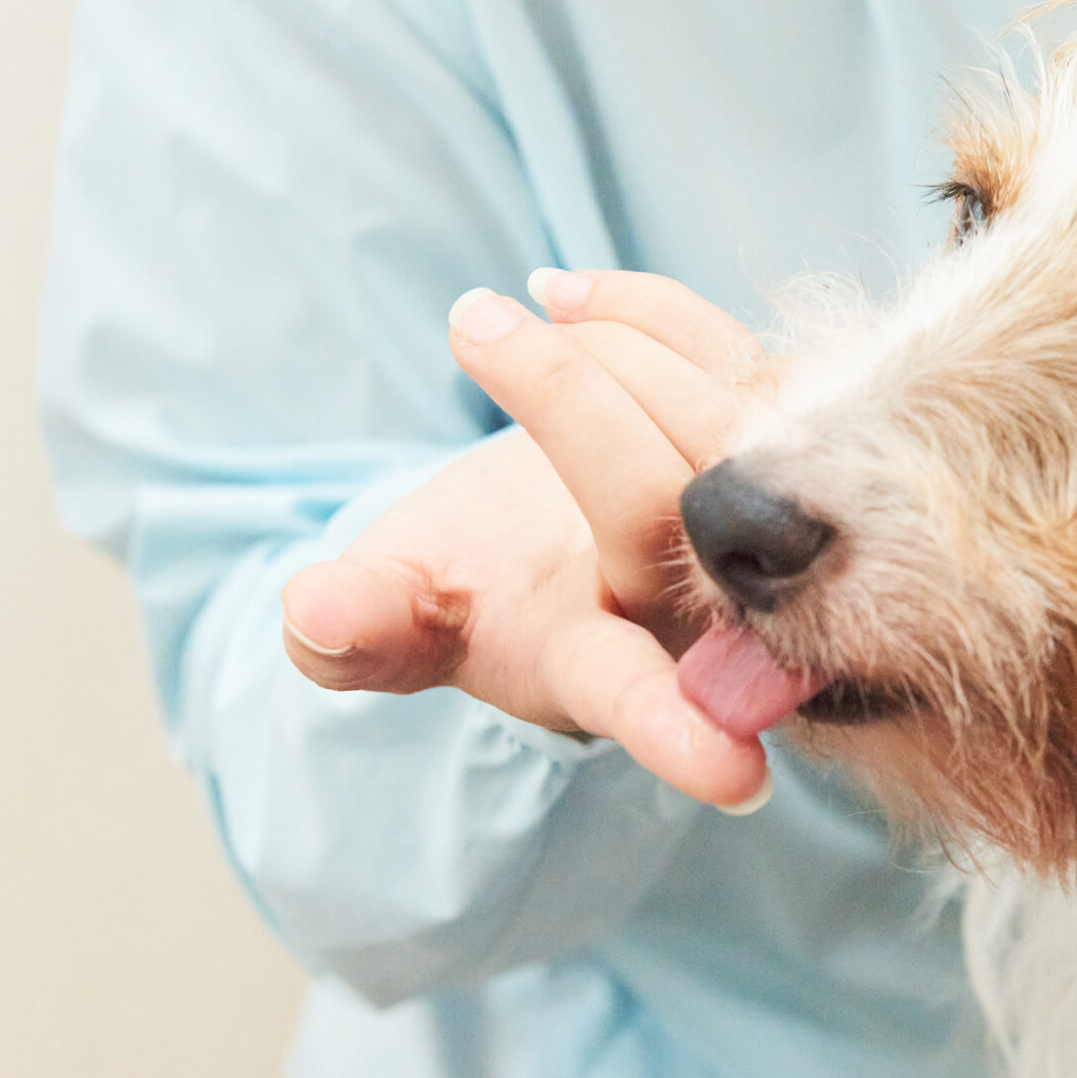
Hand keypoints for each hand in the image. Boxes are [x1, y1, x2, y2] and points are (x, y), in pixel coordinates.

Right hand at [280, 269, 772, 807]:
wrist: (522, 533)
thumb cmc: (458, 590)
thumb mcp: (389, 618)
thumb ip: (354, 625)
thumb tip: (311, 610)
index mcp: (599, 669)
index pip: (644, 701)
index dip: (678, 731)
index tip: (734, 780)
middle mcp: (692, 605)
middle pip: (664, 506)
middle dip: (568, 400)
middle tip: (474, 326)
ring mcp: (739, 519)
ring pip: (710, 418)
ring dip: (605, 346)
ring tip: (504, 318)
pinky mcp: (765, 438)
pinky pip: (731, 359)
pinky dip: (647, 311)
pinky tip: (564, 296)